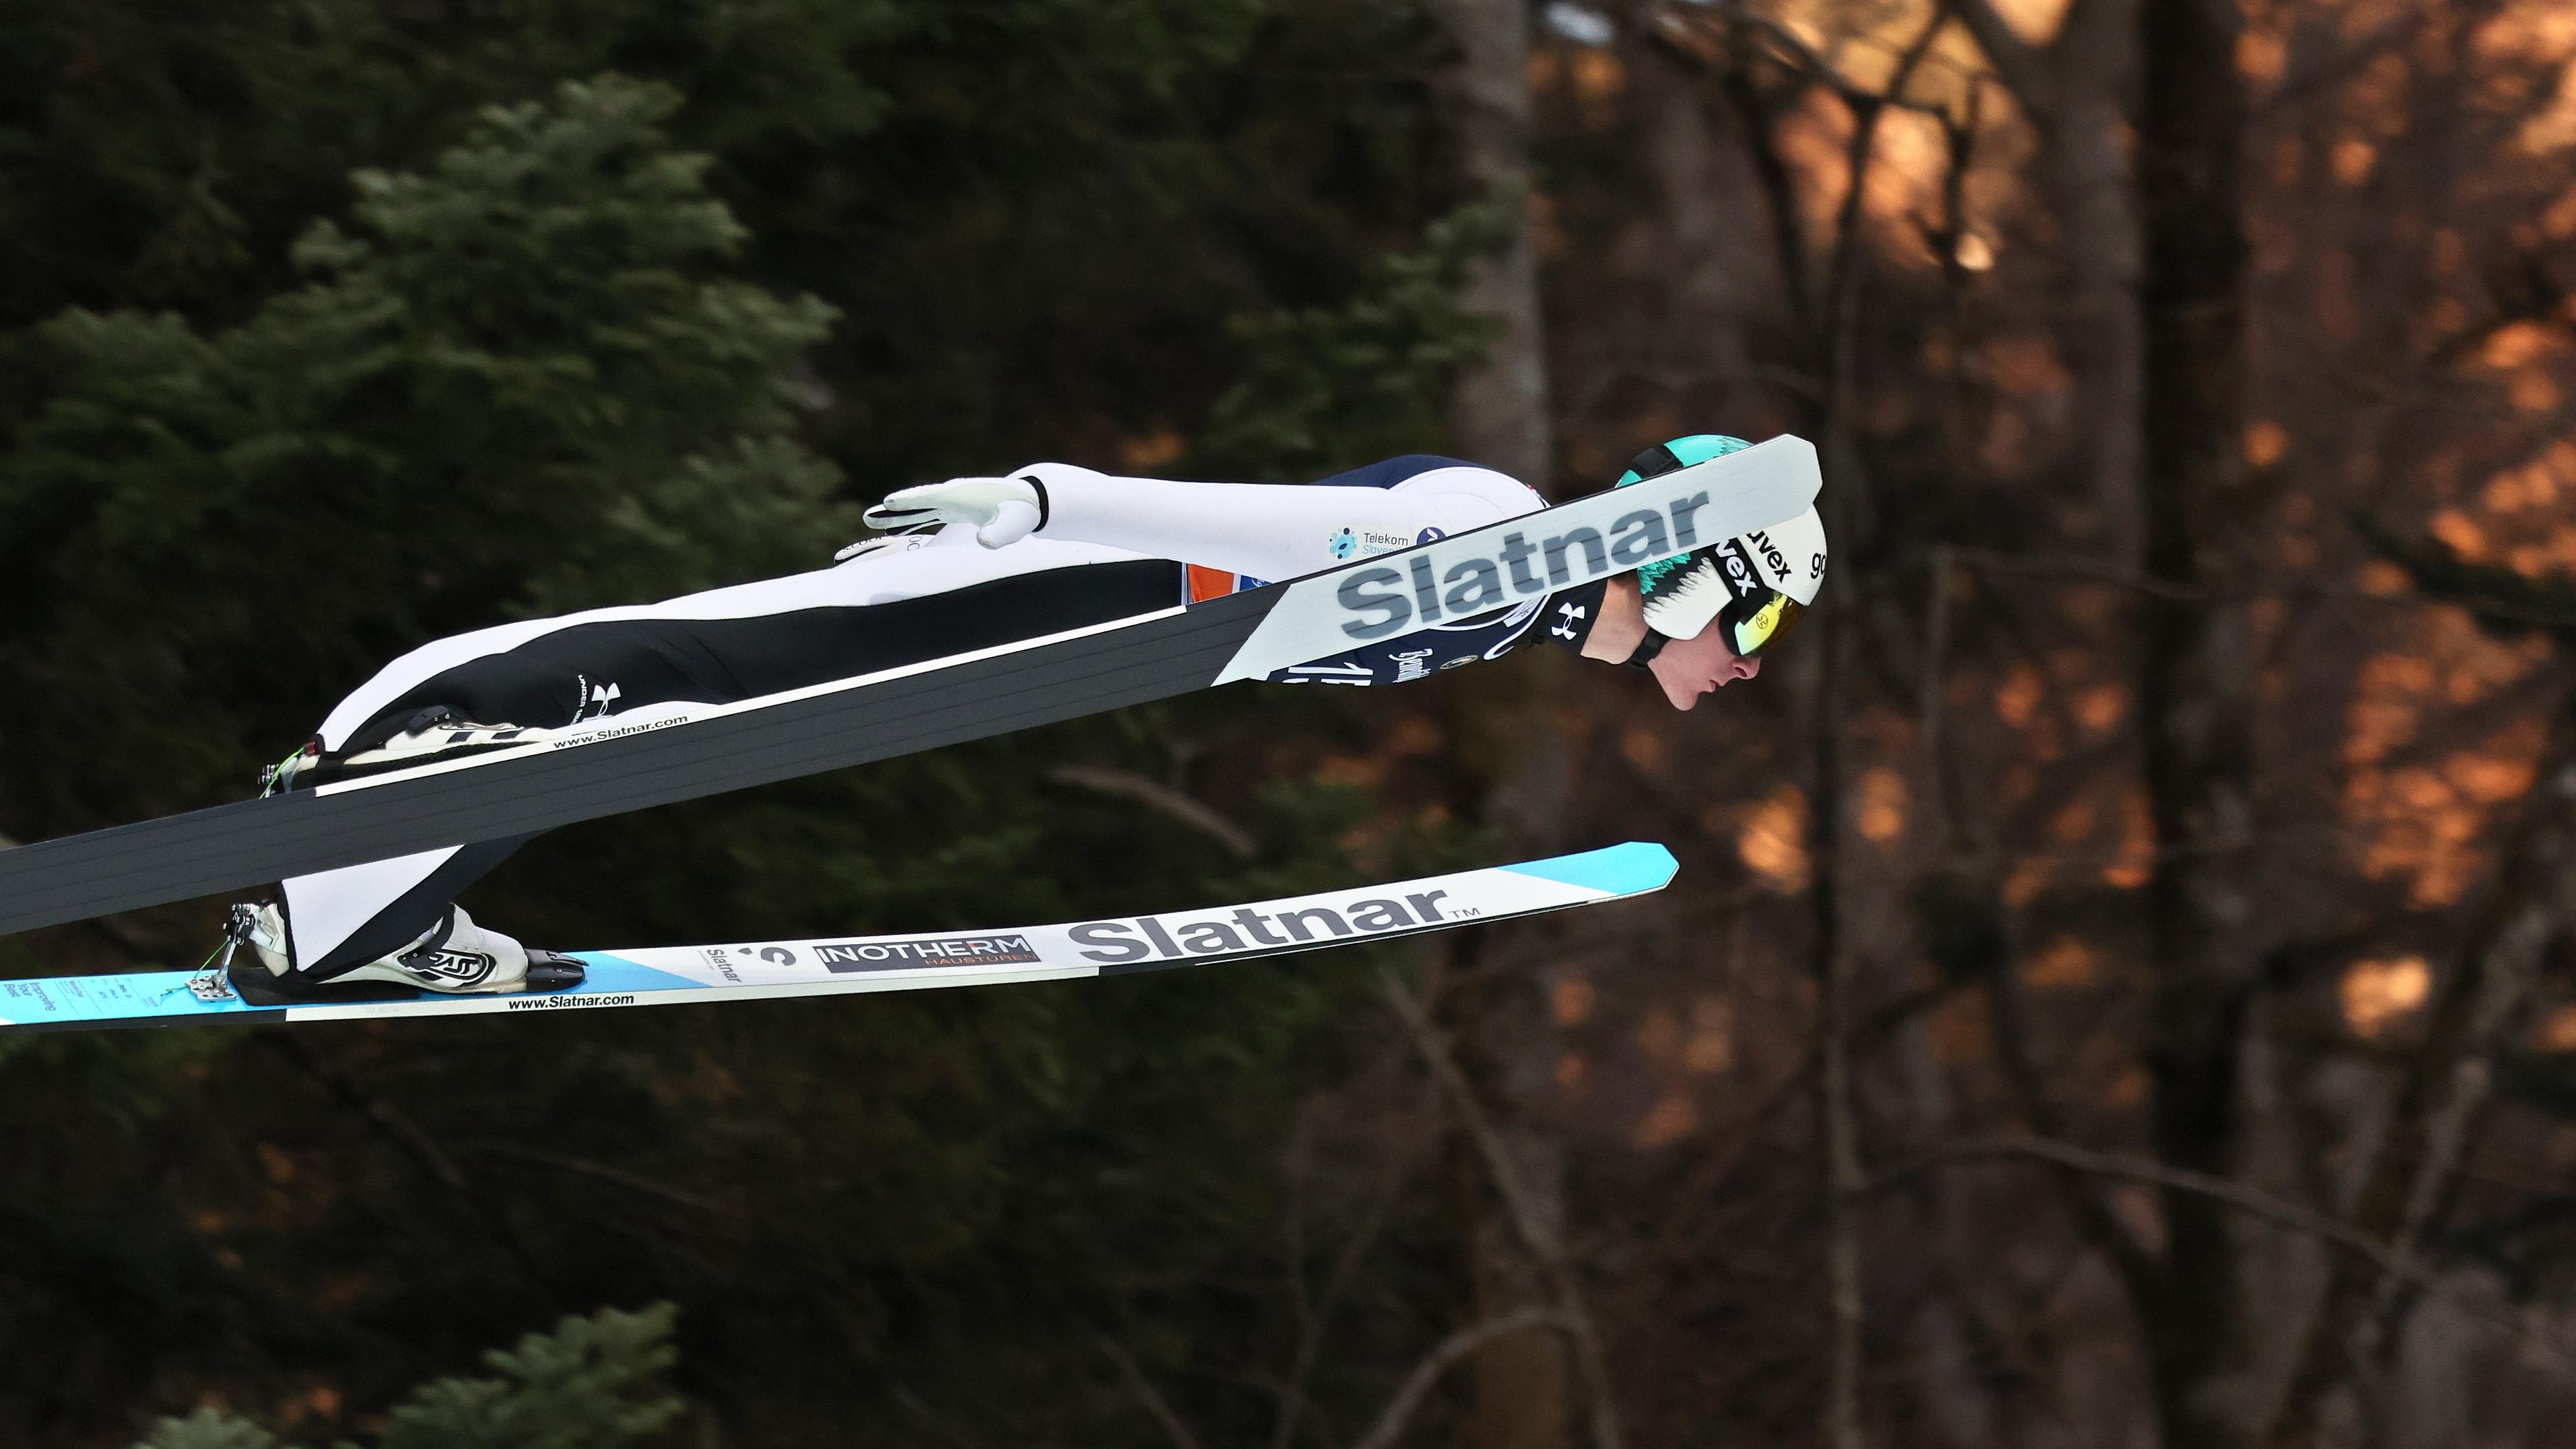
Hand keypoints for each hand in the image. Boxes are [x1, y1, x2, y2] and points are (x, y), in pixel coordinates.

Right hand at [860, 475, 1042, 549]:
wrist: (1028, 499)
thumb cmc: (1021, 512)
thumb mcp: (1013, 525)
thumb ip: (1000, 534)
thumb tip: (985, 543)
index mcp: (962, 495)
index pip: (930, 498)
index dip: (909, 501)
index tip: (888, 502)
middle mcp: (952, 495)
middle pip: (916, 503)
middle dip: (893, 510)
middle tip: (868, 516)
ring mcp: (951, 502)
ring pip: (917, 509)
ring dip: (896, 516)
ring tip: (870, 519)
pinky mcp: (953, 509)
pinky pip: (926, 515)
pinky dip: (910, 520)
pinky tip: (894, 527)